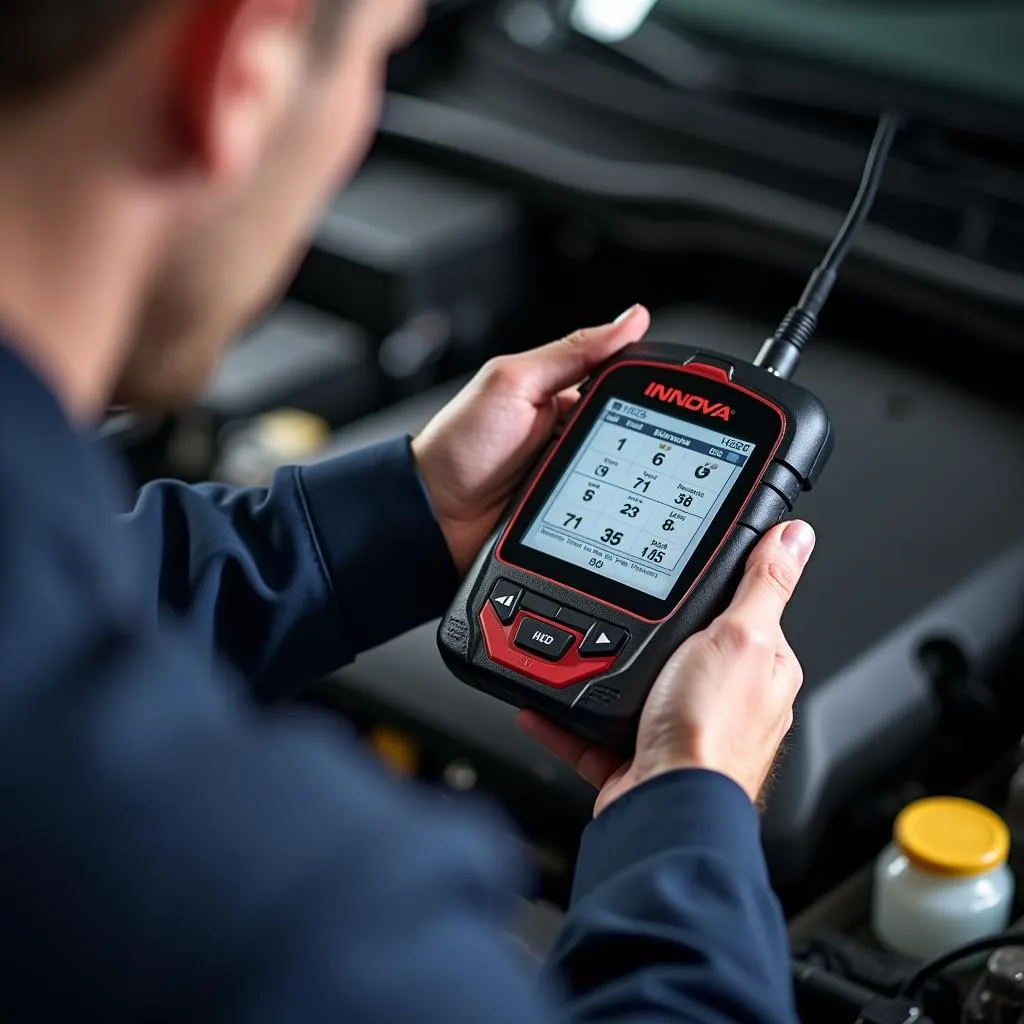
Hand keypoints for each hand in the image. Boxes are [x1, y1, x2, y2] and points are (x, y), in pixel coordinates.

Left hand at [412, 305, 650, 575]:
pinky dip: (610, 517)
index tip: (675, 400)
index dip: (650, 391)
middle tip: (628, 453)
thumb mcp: (513, 383)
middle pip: (631, 434)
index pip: (623, 384)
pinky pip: (604, 514)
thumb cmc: (459, 445)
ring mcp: (570, 476)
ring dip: (628, 486)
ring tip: (618, 488)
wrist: (432, 515)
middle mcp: (570, 433)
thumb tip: (630, 319)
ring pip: (624, 479)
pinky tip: (613, 519)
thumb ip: (570, 353)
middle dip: (640, 446)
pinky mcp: (568, 513)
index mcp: (561, 393)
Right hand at [518, 521, 815, 814]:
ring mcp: (679, 728)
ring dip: (597, 670)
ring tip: (570, 648)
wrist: (665, 808)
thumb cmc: (711, 733)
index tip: (678, 570)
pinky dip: (566, 714)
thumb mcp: (741, 638)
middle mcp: (722, 699)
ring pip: (632, 686)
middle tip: (613, 607)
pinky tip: (545, 700)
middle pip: (679, 647)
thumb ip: (763, 586)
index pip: (739, 612)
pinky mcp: (637, 755)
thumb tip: (795, 537)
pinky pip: (593, 728)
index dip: (710, 589)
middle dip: (643, 632)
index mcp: (759, 667)